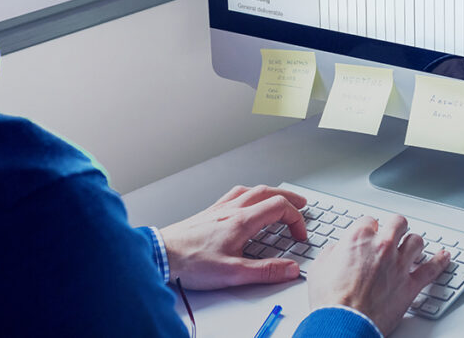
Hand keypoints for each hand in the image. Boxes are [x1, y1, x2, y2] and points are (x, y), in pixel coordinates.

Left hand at [160, 185, 307, 289]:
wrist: (161, 254)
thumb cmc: (191, 262)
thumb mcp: (232, 273)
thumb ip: (265, 271)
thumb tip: (290, 269)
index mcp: (242, 221)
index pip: (279, 207)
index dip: (296, 219)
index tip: (299, 235)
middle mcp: (232, 209)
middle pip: (269, 192)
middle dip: (289, 198)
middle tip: (302, 205)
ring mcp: (220, 208)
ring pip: (252, 190)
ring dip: (271, 192)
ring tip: (279, 199)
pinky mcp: (209, 212)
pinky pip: (235, 193)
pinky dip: (250, 193)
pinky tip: (246, 200)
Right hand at [307, 215, 450, 334]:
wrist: (344, 323)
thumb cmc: (331, 300)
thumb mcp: (320, 267)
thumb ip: (333, 252)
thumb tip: (338, 250)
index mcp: (359, 238)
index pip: (370, 220)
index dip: (369, 228)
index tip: (369, 234)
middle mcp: (383, 246)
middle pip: (398, 223)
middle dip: (395, 227)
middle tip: (393, 232)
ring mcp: (399, 264)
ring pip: (416, 241)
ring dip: (413, 243)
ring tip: (411, 246)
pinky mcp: (410, 284)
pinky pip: (432, 268)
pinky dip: (440, 261)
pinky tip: (444, 257)